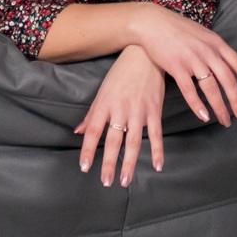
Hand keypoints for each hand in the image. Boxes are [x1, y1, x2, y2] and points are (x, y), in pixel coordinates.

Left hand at [74, 45, 165, 187]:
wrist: (144, 55)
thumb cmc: (120, 74)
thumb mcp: (102, 92)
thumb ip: (91, 115)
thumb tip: (78, 132)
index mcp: (104, 105)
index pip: (93, 131)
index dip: (88, 150)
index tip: (85, 167)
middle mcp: (120, 110)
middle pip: (113, 141)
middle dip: (109, 163)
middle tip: (106, 182)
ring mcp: (139, 111)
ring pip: (134, 141)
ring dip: (130, 163)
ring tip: (125, 181)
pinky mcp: (154, 110)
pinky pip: (156, 134)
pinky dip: (158, 150)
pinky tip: (158, 165)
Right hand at [128, 4, 236, 125]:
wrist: (152, 22)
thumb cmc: (178, 29)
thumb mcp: (203, 34)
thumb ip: (216, 49)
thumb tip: (228, 64)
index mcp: (217, 43)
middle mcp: (208, 51)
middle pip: (228, 81)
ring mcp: (192, 59)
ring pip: (211, 88)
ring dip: (220, 107)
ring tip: (225, 121)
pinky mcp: (176, 66)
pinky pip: (189, 90)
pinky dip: (197, 105)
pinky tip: (204, 116)